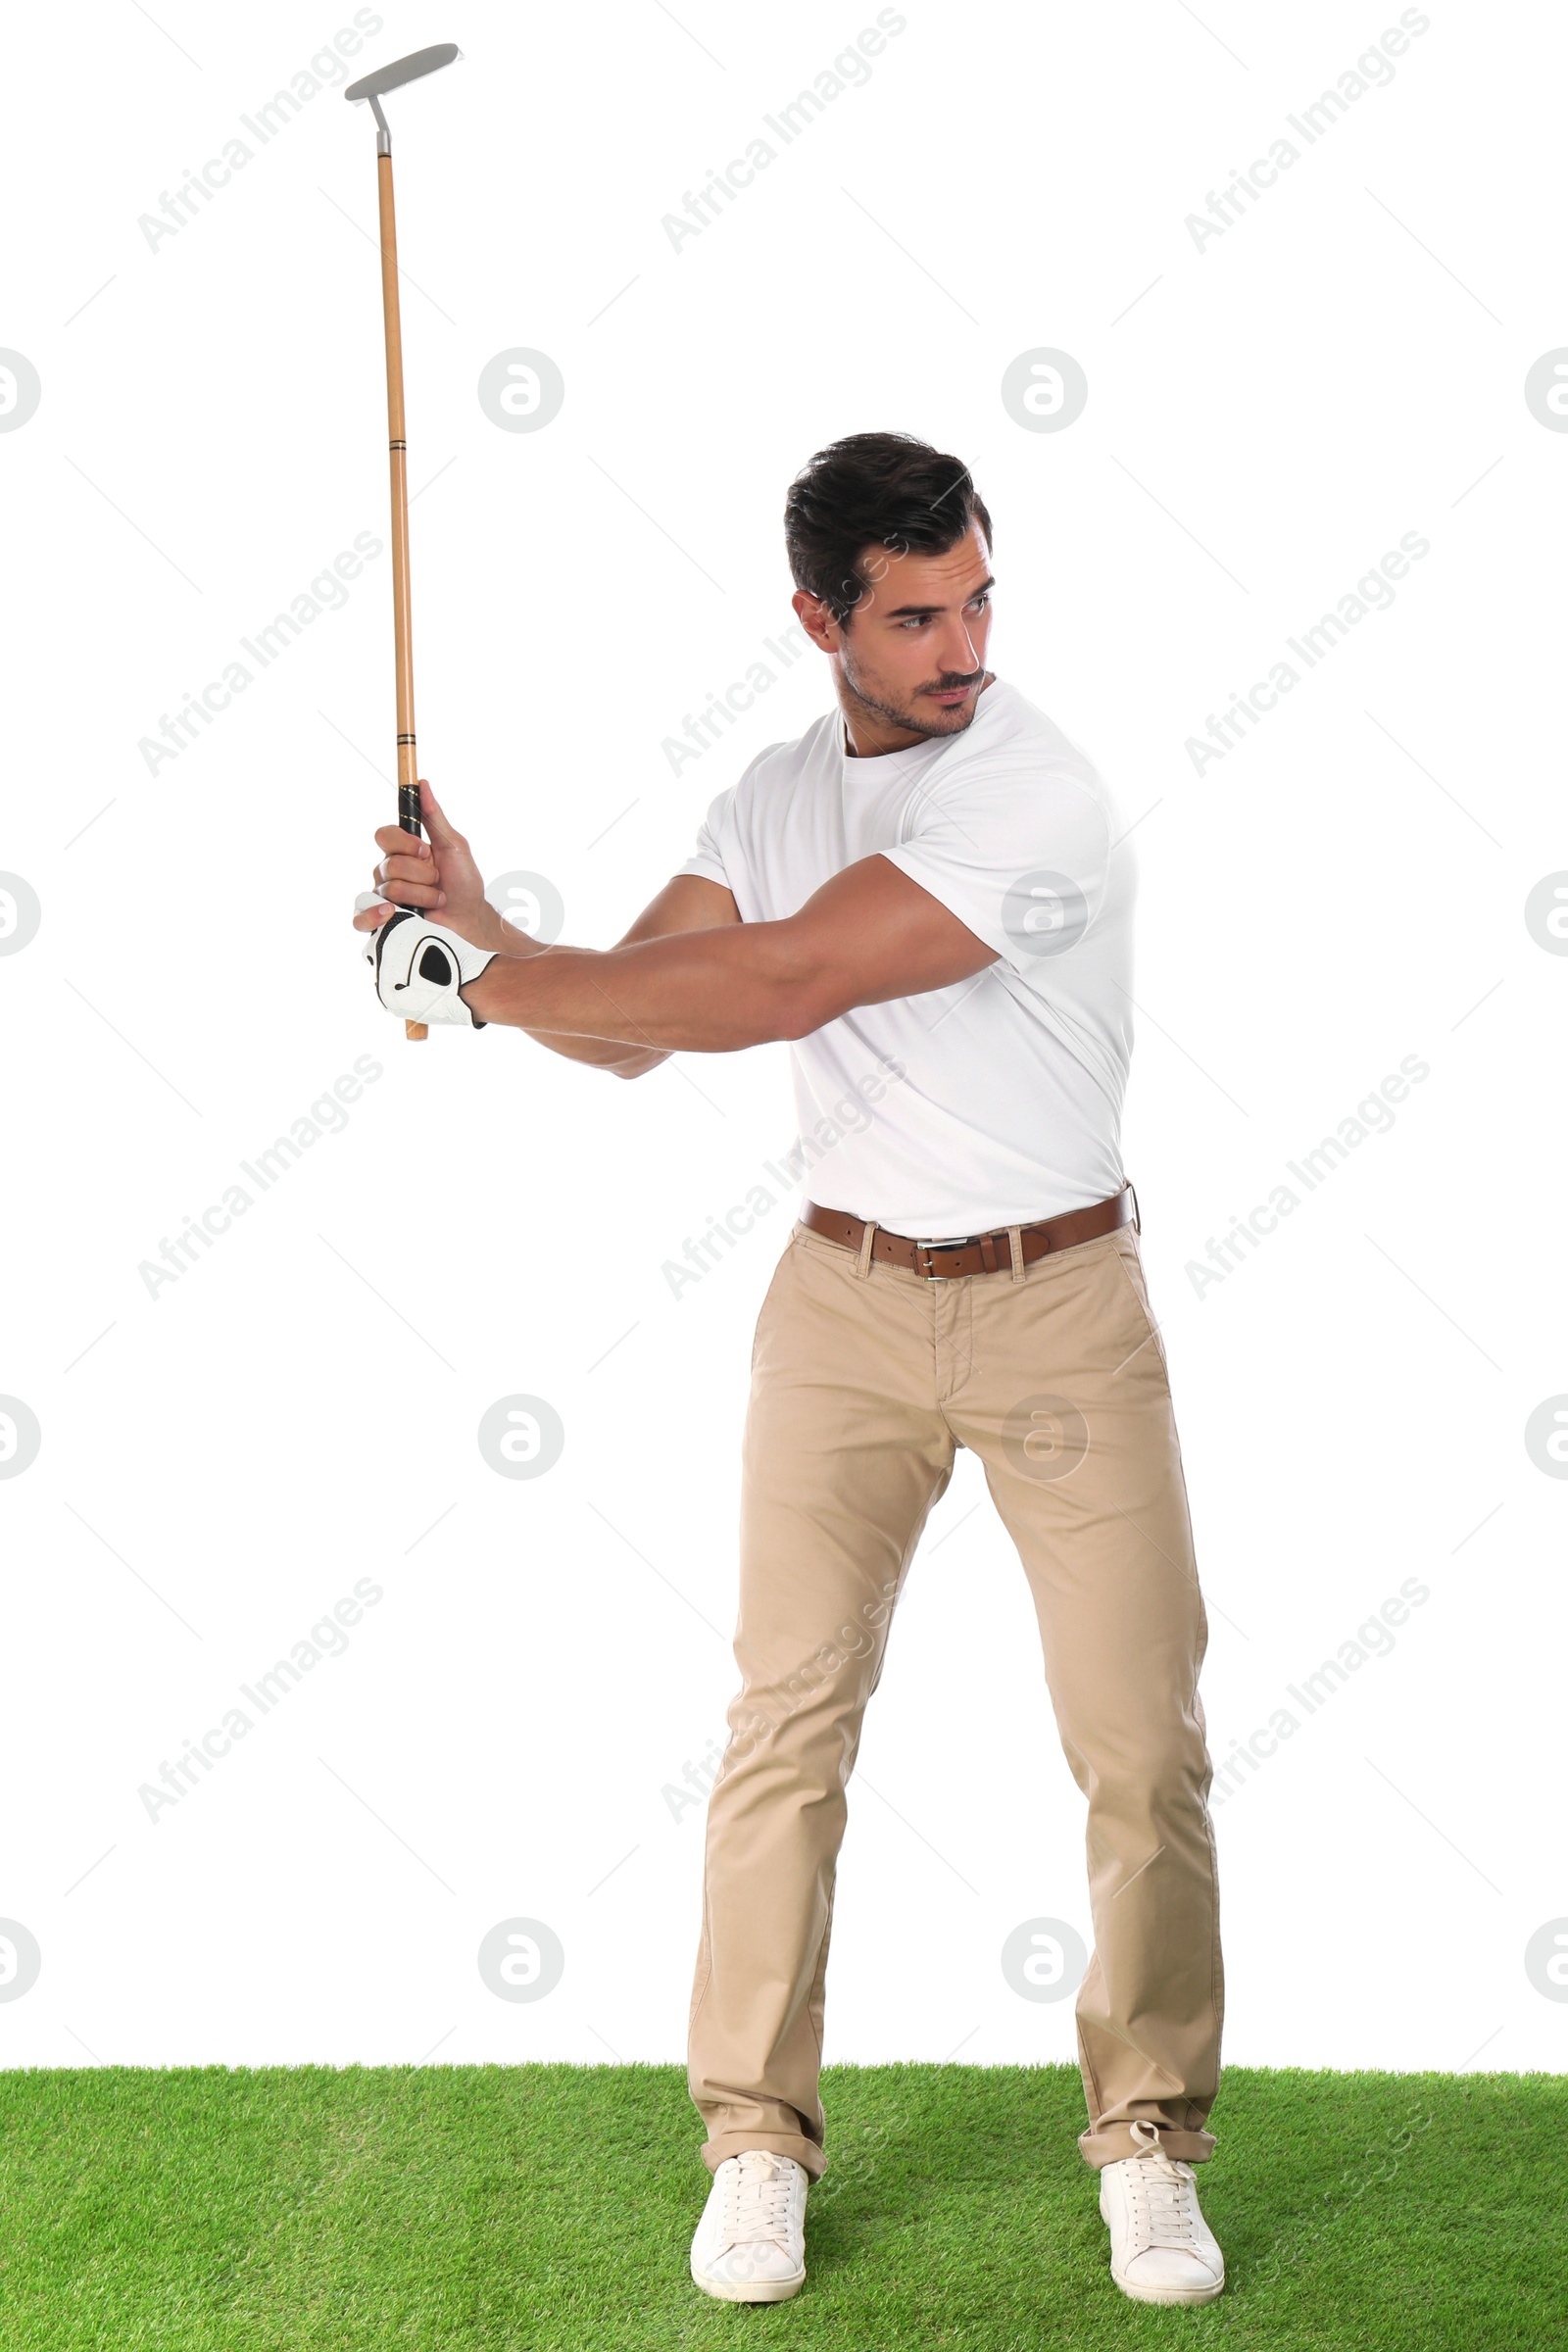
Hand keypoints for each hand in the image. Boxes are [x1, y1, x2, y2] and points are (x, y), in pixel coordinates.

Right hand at [352, 780, 505, 952]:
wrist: (469, 919)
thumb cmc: (464, 883)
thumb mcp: (454, 845)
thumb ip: (434, 817)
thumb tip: (422, 784)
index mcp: (402, 851)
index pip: (383, 835)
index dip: (404, 843)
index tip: (426, 851)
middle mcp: (387, 872)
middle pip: (389, 864)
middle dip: (422, 875)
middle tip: (438, 881)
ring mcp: (383, 897)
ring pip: (390, 889)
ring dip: (422, 895)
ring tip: (436, 900)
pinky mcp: (383, 921)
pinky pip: (361, 918)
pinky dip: (374, 916)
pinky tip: (393, 914)